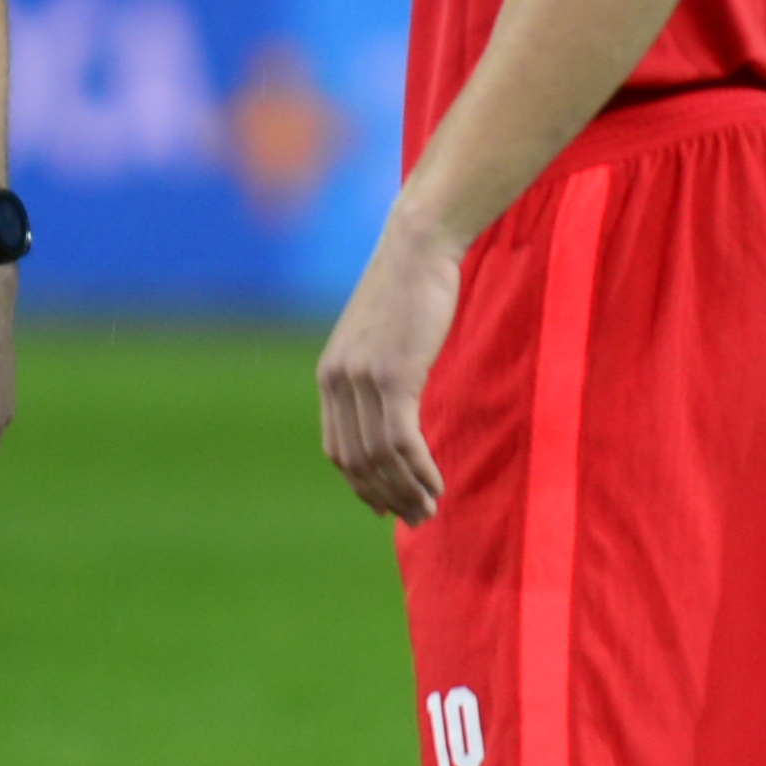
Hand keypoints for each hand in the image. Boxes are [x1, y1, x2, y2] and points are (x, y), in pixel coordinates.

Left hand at [315, 223, 457, 522]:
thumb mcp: (380, 339)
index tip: (385, 508)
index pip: (338, 451)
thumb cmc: (408, 290)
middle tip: (417, 517)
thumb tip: (390, 412)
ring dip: (406, 490)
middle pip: (357, 462)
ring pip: (380, 457)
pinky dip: (419, 470)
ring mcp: (362, 380)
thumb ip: (374, 376)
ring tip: (430, 509)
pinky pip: (402, 441)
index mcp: (329, 377)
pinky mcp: (392, 376)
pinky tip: (436, 484)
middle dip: (386, 497)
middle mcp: (337, 382)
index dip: (361, 486)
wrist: (418, 247)